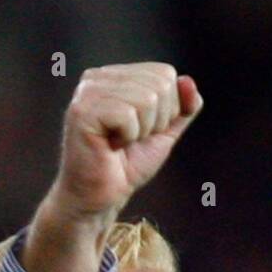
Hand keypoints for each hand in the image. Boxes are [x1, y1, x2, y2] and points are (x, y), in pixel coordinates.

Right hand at [24, 63, 201, 271]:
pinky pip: (128, 114)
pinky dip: (128, 137)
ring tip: (121, 142)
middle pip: (159, 84)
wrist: (102, 197)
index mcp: (116, 76)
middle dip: (157, 121)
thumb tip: (189, 82)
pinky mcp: (82, 110)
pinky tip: (110, 145)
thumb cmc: (128, 165)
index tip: (143, 131)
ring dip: (142, 131)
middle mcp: (99, 77)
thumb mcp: (164, 133)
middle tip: (132, 139)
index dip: (167, 110)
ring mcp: (88, 91)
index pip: (165, 74)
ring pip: (147, 98)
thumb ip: (182, 108)